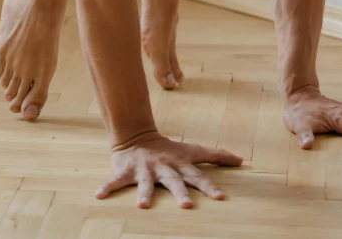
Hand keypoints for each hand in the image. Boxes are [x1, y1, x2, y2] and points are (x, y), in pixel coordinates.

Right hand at [96, 131, 242, 208]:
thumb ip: (217, 156)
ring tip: (143, 206)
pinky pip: (115, 181)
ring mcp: (144, 170)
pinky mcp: (126, 171)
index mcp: (180, 165)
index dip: (209, 187)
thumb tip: (242, 160)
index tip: (221, 198)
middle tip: (187, 206)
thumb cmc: (169, 149)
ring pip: (145, 183)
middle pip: (174, 182)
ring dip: (143, 193)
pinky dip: (107, 187)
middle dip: (180, 193)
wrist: (136, 136)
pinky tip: (98, 196)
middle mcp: (164, 168)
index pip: (198, 176)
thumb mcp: (192, 150)